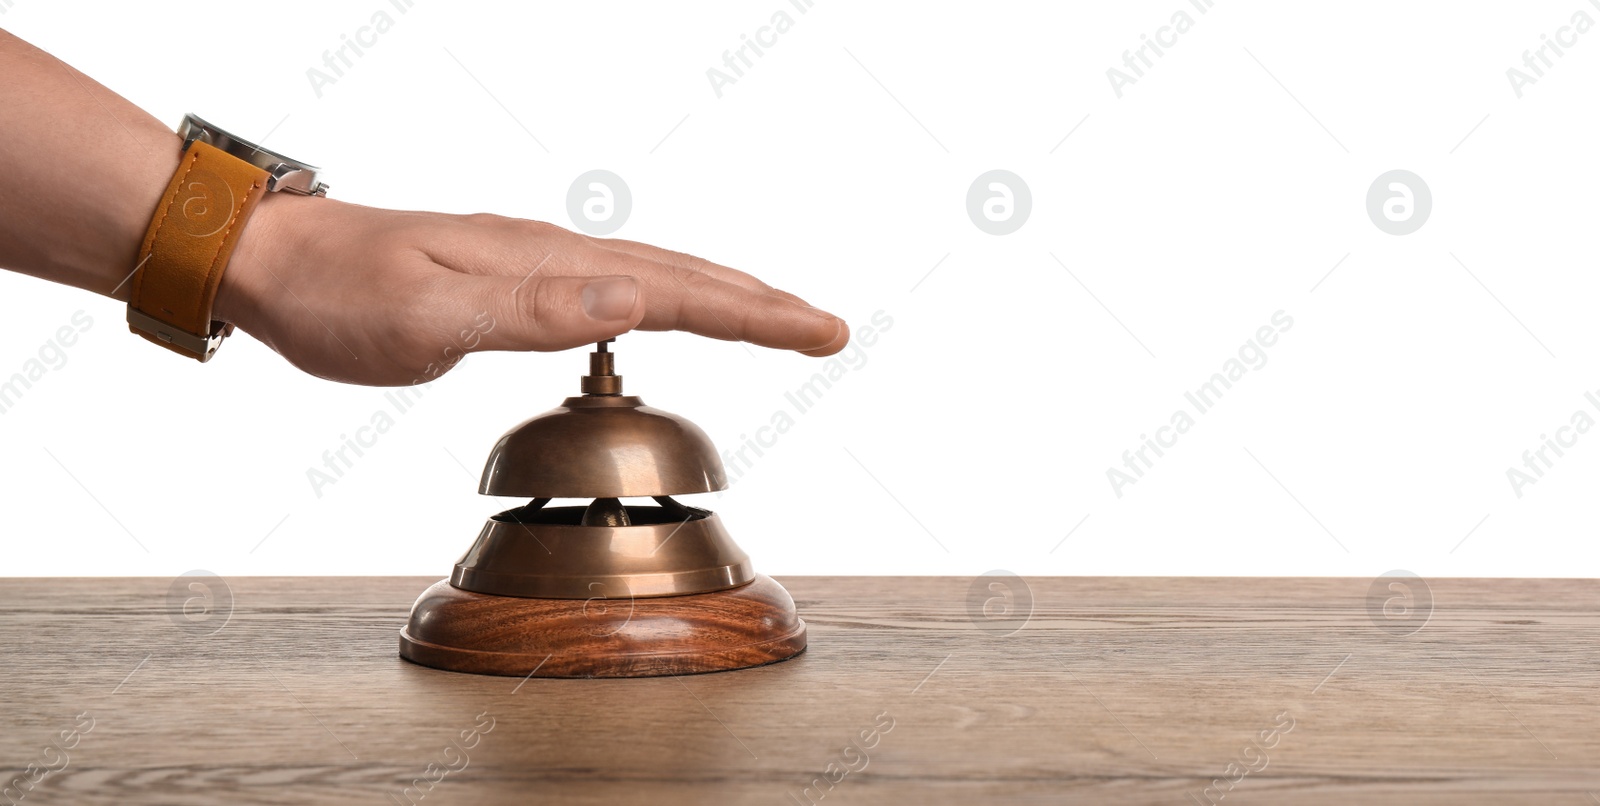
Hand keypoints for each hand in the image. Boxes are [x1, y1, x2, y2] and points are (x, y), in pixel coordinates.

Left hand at [218, 193, 847, 385]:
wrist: (273, 259)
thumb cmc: (340, 295)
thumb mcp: (430, 317)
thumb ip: (534, 314)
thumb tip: (633, 300)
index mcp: (544, 264)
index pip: (674, 291)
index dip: (753, 315)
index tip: (817, 332)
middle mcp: (551, 255)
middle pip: (682, 275)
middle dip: (762, 305)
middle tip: (827, 329)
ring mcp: (535, 263)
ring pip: (655, 278)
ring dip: (726, 299)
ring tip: (779, 319)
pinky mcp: (516, 279)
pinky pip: (616, 288)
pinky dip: (670, 299)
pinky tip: (673, 308)